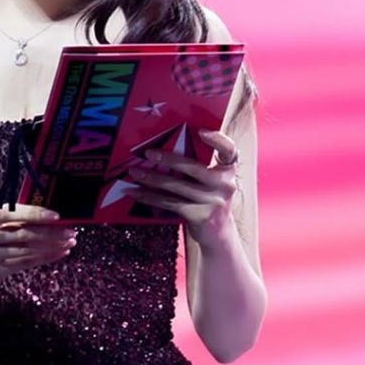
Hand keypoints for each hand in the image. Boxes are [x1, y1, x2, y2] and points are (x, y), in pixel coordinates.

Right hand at [0, 204, 76, 288]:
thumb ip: (9, 216)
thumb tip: (45, 213)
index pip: (14, 214)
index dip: (37, 215)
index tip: (56, 216)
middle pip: (24, 234)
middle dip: (51, 233)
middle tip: (71, 231)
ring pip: (27, 250)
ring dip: (51, 247)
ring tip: (69, 243)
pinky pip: (24, 263)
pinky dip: (44, 258)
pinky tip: (58, 253)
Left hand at [125, 128, 238, 246]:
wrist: (217, 233)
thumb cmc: (209, 198)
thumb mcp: (213, 180)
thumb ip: (201, 164)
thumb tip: (167, 146)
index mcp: (228, 169)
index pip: (229, 149)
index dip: (217, 139)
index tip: (201, 131)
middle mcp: (225, 184)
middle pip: (193, 168)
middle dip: (168, 159)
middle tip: (148, 153)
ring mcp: (213, 202)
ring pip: (176, 186)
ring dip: (152, 178)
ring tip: (134, 172)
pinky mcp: (199, 216)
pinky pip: (169, 202)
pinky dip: (149, 196)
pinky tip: (135, 192)